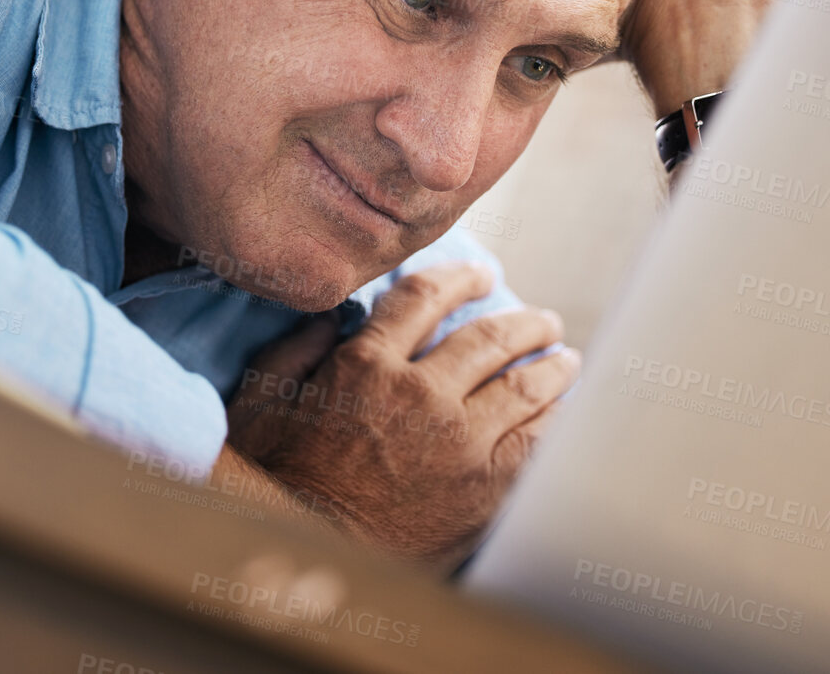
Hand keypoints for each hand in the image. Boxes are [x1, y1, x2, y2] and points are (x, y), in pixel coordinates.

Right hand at [225, 261, 580, 569]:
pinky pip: (536, 442)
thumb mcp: (262, 402)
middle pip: (489, 338)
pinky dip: (557, 420)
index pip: (424, 297)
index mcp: (367, 365)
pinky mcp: (485, 487)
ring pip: (523, 385)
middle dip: (524, 323)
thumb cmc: (277, 480)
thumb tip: (330, 317)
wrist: (307, 555)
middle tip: (544, 322)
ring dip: (552, 365)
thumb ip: (293, 350)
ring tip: (566, 359)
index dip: (458, 278)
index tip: (482, 275)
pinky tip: (565, 411)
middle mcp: (421, 394)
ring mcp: (459, 441)